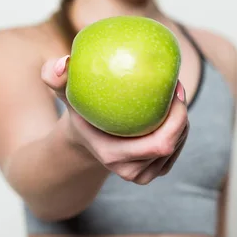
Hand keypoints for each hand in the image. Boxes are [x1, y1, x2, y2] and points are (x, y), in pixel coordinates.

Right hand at [41, 55, 189, 184]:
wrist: (84, 138)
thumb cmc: (78, 110)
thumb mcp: (64, 93)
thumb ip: (54, 77)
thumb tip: (62, 63)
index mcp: (113, 156)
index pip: (160, 144)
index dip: (176, 117)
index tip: (173, 87)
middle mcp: (131, 171)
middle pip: (172, 144)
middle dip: (181, 114)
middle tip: (176, 86)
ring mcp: (145, 173)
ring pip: (178, 144)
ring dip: (181, 119)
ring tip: (173, 93)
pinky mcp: (155, 169)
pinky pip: (178, 147)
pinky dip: (179, 127)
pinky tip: (172, 109)